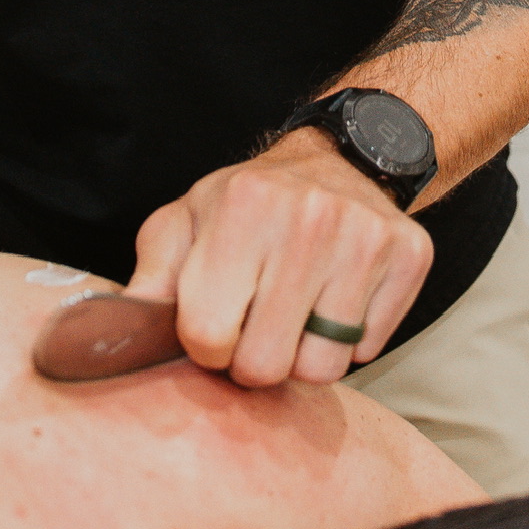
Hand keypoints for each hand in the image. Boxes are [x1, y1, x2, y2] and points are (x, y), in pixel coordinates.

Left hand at [127, 129, 433, 387]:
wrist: (340, 160)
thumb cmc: (248, 204)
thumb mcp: (187, 221)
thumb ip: (152, 276)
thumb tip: (119, 329)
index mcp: (242, 205)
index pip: (208, 337)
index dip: (207, 344)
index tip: (217, 322)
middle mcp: (309, 216)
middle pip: (265, 366)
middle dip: (253, 359)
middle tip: (257, 324)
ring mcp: (365, 236)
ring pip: (321, 368)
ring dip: (303, 354)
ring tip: (297, 313)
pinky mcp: (410, 254)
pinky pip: (369, 350)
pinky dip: (350, 340)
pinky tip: (336, 299)